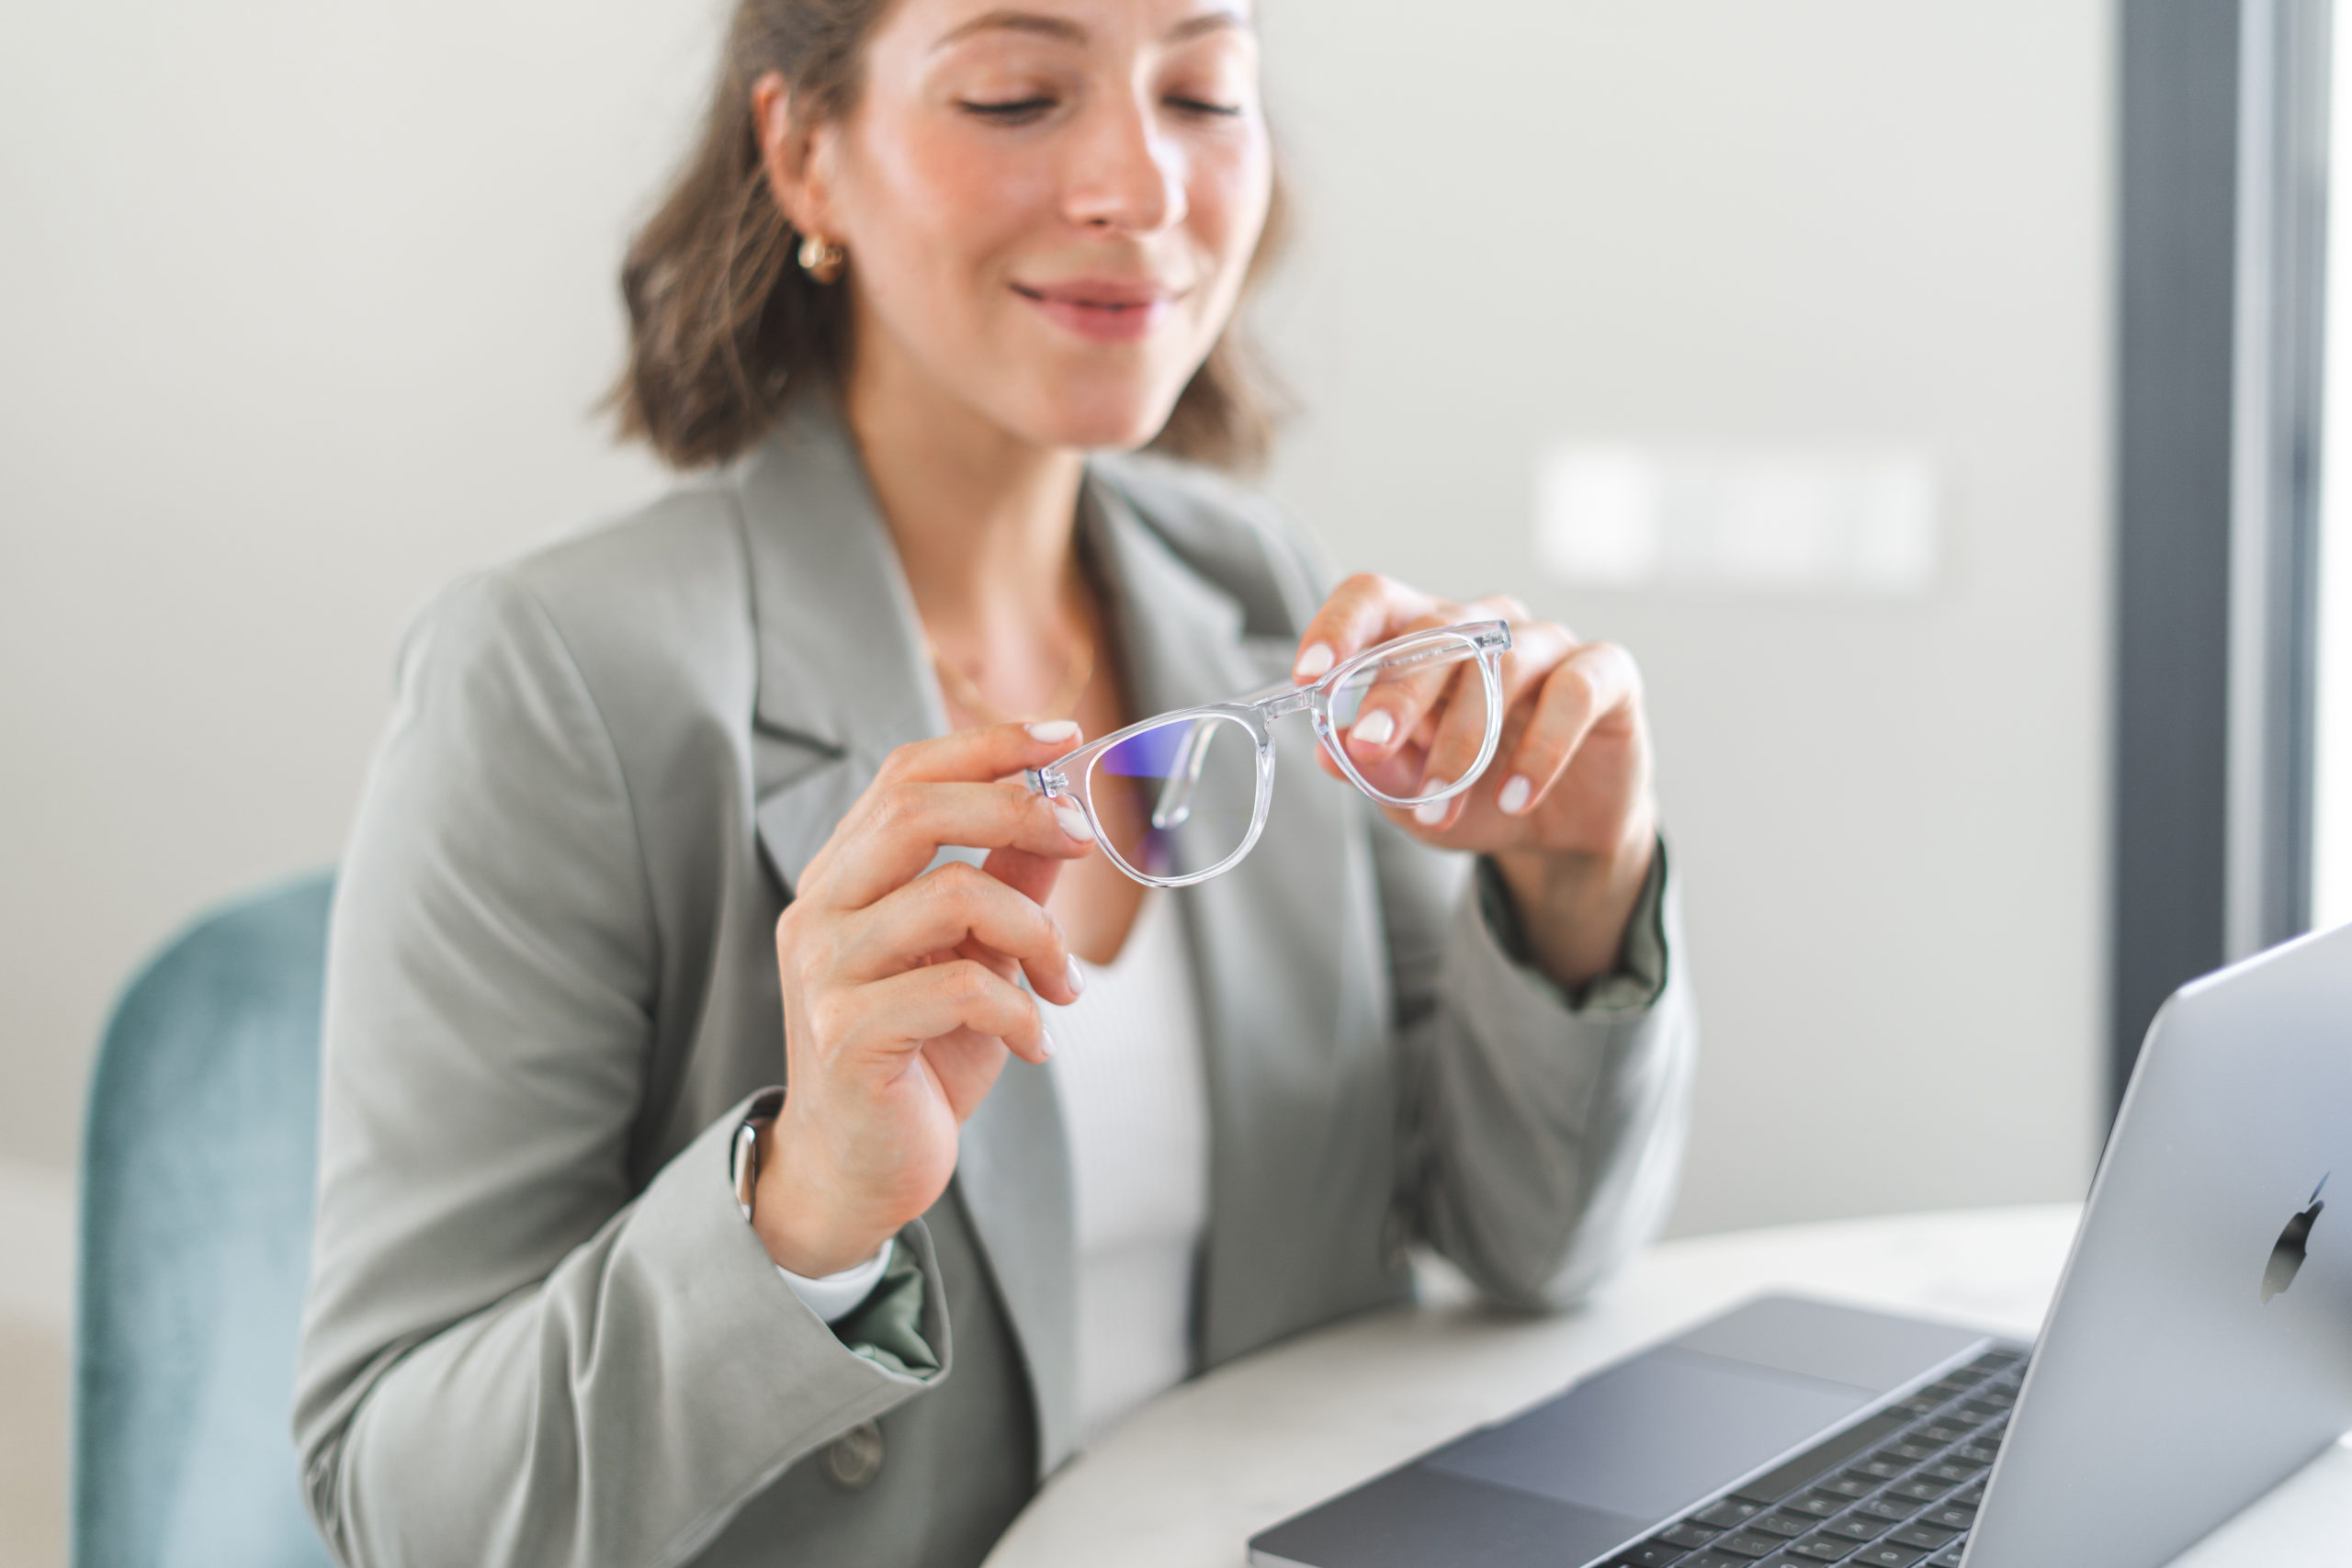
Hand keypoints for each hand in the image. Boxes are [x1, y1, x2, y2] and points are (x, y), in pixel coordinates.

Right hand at [756, 723, 1095, 1275]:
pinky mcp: (847, 1034)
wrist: (855, 1173)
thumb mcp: (977, 960)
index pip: (906, 776)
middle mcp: (820, 911)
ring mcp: (825, 971)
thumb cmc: (916, 1061)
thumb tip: (1061, 814)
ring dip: (1037, 933)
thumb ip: (1008, 885)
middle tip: (1084, 841)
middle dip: (1017, 809)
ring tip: (1063, 985)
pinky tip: (1037, 1043)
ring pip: (949, 895)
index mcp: (844, 878)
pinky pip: (959, 988)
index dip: (988, 745)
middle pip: (915, 809)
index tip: (1064, 739)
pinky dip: (1021, 1010)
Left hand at [1293, 575, 1656, 990]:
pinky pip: (1573, 694)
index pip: (1375, 599)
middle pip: (1435, 631)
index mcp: (1424, 636)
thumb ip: (1375, 772)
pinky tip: (1515, 798)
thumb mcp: (1413, 798)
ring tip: (1444, 804)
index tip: (1310, 676)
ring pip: (1502, 664)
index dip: (1340, 627)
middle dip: (1396, 691)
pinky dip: (1541, 749)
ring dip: (1465, 739)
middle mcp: (1485, 625)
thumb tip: (1327, 751)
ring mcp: (1548, 643)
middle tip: (1371, 745)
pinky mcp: (1607, 674)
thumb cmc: (1476, 798)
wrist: (1562, 835)